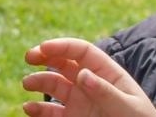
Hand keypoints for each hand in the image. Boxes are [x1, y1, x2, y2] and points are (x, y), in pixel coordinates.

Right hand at [22, 38, 155, 116]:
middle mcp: (90, 83)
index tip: (44, 47)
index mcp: (107, 73)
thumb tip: (82, 73)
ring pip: (54, 84)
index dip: (62, 46)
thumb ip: (106, 91)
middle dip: (44, 56)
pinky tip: (29, 108)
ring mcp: (80, 100)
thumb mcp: (128, 108)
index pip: (82, 51)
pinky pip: (51, 110)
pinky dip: (38, 108)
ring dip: (38, 80)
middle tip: (29, 57)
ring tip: (27, 84)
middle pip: (63, 62)